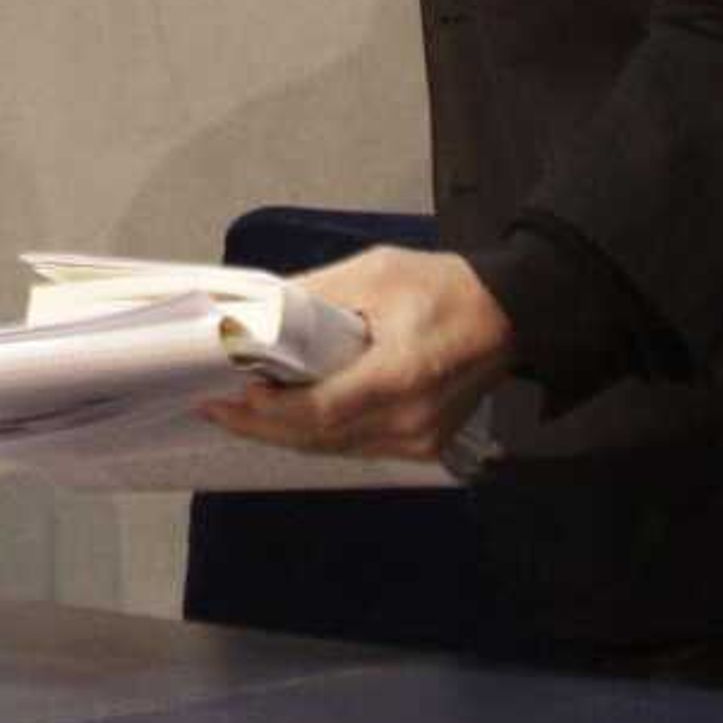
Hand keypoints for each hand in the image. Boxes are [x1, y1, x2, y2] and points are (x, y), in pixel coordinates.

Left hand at [198, 246, 514, 461]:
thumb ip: (310, 297)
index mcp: (400, 375)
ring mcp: (420, 440)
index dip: (269, 410)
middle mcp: (410, 420)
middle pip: (319, 438)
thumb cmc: (442, 286)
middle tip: (214, 408)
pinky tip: (284, 419)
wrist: (509, 314)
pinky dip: (317, 434)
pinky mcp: (424, 445)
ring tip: (238, 413)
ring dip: (284, 433)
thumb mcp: (372, 273)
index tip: (228, 394)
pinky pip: (356, 446)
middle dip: (261, 426)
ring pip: (334, 448)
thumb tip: (253, 313)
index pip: (319, 409)